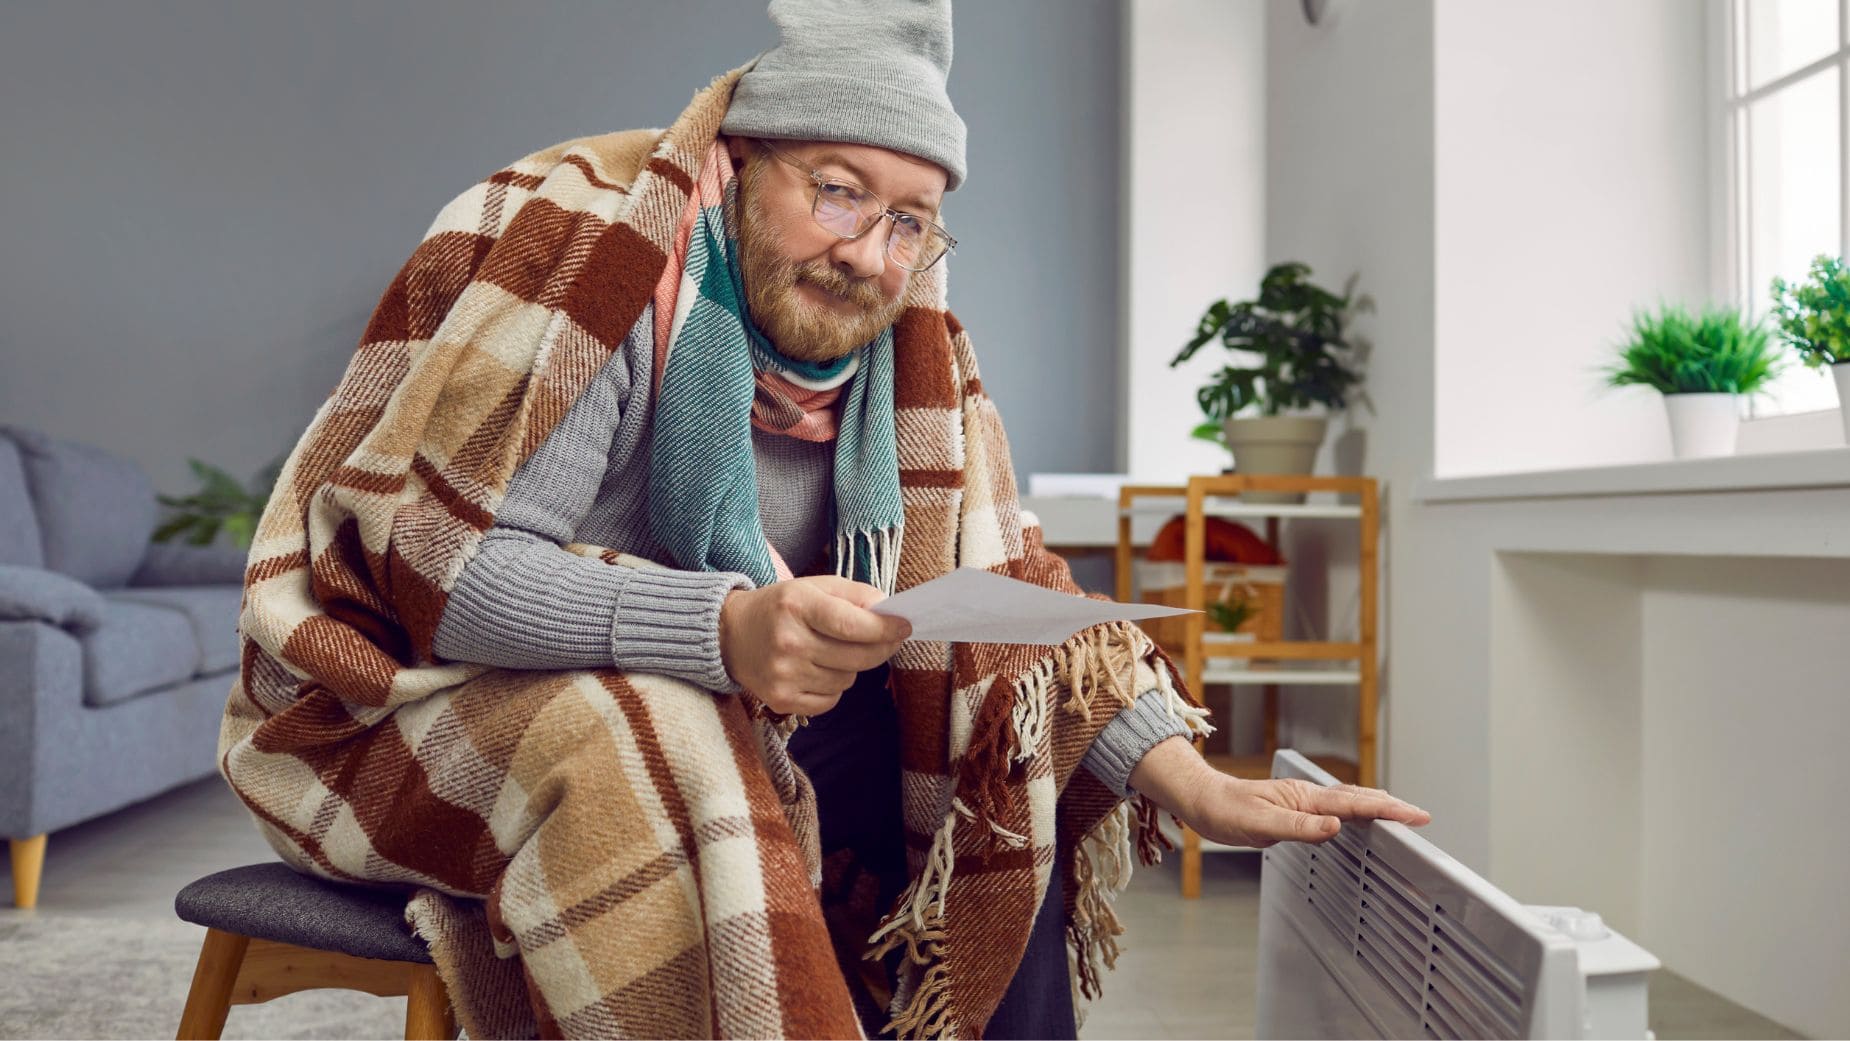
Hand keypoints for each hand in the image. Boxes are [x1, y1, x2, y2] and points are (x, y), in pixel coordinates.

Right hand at [718, 575, 911, 715]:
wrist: (729, 635)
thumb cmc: (779, 607)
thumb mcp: (811, 587)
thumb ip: (852, 594)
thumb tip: (888, 608)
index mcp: (796, 606)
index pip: (852, 624)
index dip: (885, 628)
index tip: (905, 626)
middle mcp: (788, 642)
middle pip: (857, 657)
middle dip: (881, 648)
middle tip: (889, 639)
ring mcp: (783, 675)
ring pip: (847, 680)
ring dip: (851, 667)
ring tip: (832, 652)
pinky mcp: (780, 700)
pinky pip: (831, 700)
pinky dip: (834, 687)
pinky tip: (818, 670)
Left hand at [1129, 737, 1430, 847]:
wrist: (1202, 800)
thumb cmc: (1225, 811)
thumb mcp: (1260, 825)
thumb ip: (1300, 827)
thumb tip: (1336, 826)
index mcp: (1305, 798)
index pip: (1355, 804)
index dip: (1388, 810)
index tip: (1416, 815)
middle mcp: (1307, 796)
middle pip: (1358, 798)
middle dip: (1390, 806)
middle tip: (1419, 816)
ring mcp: (1302, 801)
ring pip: (1347, 801)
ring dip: (1375, 806)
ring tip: (1398, 812)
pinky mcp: (1294, 808)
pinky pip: (1333, 808)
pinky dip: (1354, 810)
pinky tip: (1355, 817)